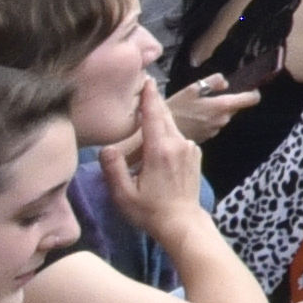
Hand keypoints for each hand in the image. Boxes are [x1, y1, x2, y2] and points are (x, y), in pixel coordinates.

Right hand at [99, 89, 210, 228]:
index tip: (147, 80)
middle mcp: (179, 144)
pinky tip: (158, 141)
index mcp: (160, 150)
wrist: (182, 222)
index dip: (149, 97)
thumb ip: (113, 169)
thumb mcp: (124, 195)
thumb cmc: (150, 211)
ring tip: (147, 115)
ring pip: (173, 127)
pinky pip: (179, 138)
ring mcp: (190, 149)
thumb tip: (106, 148)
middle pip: (165, 117)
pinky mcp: (195, 155)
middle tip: (146, 88)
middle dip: (154, 103)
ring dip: (160, 120)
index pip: (154, 116)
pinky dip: (168, 134)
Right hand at [157, 72, 257, 147]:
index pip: (250, 100)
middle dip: (227, 101)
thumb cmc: (175, 109)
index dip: (252, 93)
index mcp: (221, 106)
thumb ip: (213, 82)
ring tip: (197, 107)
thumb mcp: (192, 89)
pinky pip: (213, 125)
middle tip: (209, 96)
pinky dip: (207, 120)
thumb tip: (226, 83)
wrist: (157, 134)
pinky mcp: (206, 138)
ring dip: (215, 112)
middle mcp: (222, 120)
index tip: (250, 88)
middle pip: (234, 108)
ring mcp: (214, 131)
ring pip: (222, 117)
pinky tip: (193, 118)